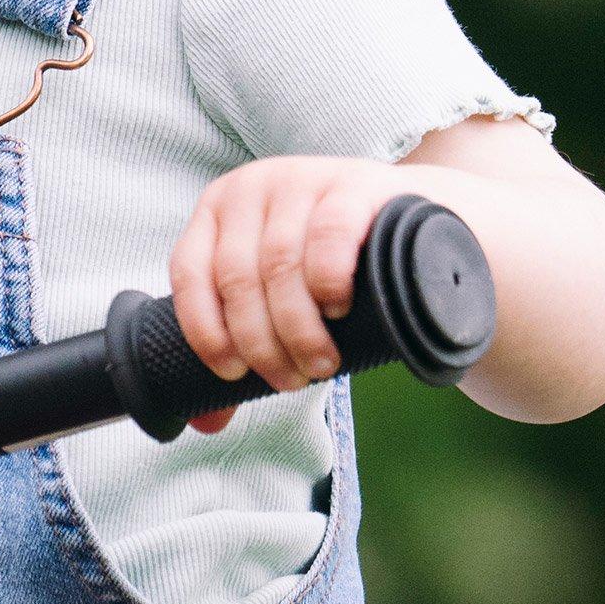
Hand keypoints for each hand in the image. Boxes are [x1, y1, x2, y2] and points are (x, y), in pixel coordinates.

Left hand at [169, 154, 414, 425]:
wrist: (415, 224)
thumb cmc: (330, 272)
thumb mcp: (278, 301)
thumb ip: (240, 354)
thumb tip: (206, 425)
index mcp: (216, 211)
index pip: (190, 275)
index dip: (206, 331)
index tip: (234, 374)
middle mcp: (252, 187)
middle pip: (237, 279)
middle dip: (261, 343)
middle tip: (291, 382)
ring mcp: (302, 178)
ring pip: (280, 265)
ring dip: (297, 329)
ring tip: (320, 365)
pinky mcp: (353, 184)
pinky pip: (329, 235)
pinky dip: (328, 283)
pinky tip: (339, 312)